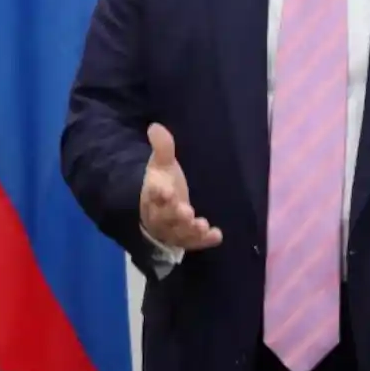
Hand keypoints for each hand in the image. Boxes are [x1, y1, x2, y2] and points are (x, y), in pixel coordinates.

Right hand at [139, 123, 222, 249]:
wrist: (161, 208)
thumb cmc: (163, 184)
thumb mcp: (162, 164)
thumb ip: (162, 147)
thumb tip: (155, 127)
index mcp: (152, 195)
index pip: (153, 194)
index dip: (159, 193)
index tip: (166, 190)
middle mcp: (160, 215)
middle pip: (165, 217)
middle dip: (175, 215)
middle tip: (186, 211)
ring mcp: (172, 229)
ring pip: (178, 233)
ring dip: (190, 230)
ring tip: (202, 225)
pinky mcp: (185, 239)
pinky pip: (194, 243)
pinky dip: (204, 241)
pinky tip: (217, 235)